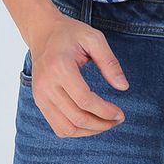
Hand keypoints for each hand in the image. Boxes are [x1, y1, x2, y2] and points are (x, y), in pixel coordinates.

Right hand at [28, 17, 129, 137]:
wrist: (43, 32)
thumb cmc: (70, 33)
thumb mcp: (94, 38)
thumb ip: (110, 62)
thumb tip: (123, 87)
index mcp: (60, 67)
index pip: (84, 100)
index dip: (105, 111)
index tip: (120, 113)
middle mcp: (46, 84)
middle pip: (76, 118)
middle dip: (101, 124)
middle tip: (118, 120)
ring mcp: (40, 95)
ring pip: (66, 129)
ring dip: (89, 132)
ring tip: (106, 124)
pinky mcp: (39, 101)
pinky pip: (57, 127)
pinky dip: (75, 131)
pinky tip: (90, 122)